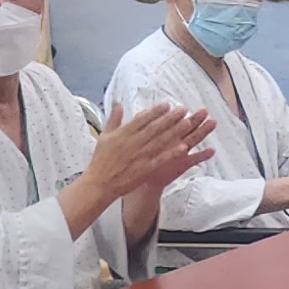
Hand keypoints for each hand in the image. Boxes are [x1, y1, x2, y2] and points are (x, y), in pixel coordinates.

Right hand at [91, 99, 214, 200]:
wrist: (99, 184)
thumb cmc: (101, 160)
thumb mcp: (104, 136)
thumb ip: (113, 119)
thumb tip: (118, 104)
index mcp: (123, 133)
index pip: (142, 119)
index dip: (156, 111)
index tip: (167, 105)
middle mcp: (133, 143)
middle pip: (155, 128)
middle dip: (170, 118)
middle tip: (183, 110)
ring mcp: (140, 156)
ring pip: (160, 141)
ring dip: (175, 132)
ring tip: (188, 123)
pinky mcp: (145, 169)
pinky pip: (161, 159)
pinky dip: (172, 153)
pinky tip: (184, 147)